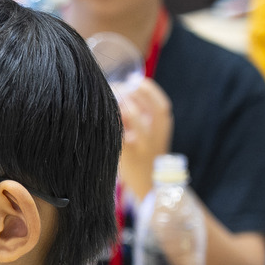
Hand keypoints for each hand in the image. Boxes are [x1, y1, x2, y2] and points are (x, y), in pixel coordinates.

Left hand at [119, 77, 173, 202]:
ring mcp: (140, 146)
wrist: (148, 185)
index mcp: (163, 130)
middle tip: (116, 87)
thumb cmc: (145, 155)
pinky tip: (101, 113)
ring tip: (109, 99)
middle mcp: (154, 137)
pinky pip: (116, 129)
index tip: (136, 80)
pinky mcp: (124, 153)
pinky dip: (110, 117)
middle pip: (146, 108)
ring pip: (132, 116)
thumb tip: (127, 88)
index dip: (149, 90)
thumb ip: (145, 115)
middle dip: (131, 93)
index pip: (161, 106)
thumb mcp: (153, 135)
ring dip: (119, 103)